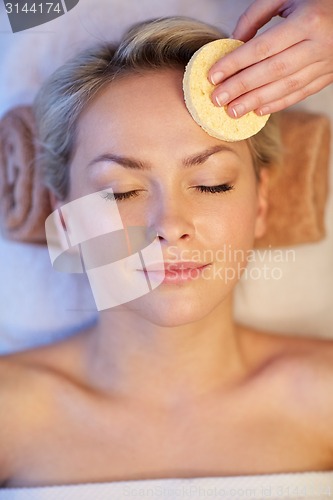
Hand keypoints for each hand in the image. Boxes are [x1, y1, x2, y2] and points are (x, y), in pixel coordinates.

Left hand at [208, 0, 332, 116]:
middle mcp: (318, 45)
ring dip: (256, 101)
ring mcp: (325, 63)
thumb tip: (234, 41)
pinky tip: (258, 110)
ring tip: (233, 110)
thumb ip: (257, 14)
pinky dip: (278, 104)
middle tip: (218, 99)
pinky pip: (300, 94)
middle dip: (241, 87)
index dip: (235, 63)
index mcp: (307, 21)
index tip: (214, 76)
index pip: (263, 47)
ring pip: (286, 87)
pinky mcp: (328, 76)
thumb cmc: (317, 0)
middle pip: (272, 71)